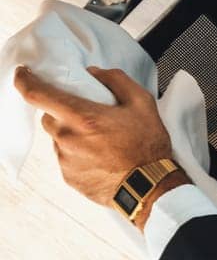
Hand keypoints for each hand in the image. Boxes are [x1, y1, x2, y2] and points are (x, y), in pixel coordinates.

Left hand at [13, 66, 183, 217]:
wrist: (150, 186)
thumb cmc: (147, 145)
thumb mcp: (143, 103)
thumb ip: (116, 80)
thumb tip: (94, 73)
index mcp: (83, 117)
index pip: (37, 94)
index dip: (24, 80)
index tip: (23, 74)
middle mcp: (67, 138)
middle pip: (49, 116)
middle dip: (63, 112)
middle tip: (89, 115)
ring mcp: (65, 159)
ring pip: (59, 138)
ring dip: (73, 134)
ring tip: (101, 141)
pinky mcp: (68, 176)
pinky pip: (66, 158)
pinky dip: (79, 153)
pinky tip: (101, 156)